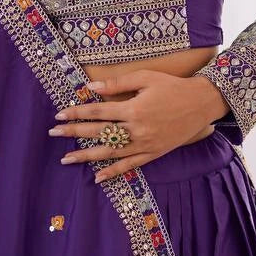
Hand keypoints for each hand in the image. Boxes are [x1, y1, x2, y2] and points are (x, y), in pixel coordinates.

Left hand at [48, 70, 229, 183]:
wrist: (202, 103)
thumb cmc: (173, 87)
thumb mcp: (146, 77)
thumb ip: (118, 83)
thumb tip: (91, 87)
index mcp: (133, 109)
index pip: (98, 111)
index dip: (77, 113)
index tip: (59, 115)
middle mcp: (136, 129)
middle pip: (99, 132)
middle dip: (74, 133)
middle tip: (53, 135)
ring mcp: (145, 144)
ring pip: (110, 153)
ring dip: (86, 156)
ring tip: (66, 159)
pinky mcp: (153, 153)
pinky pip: (130, 165)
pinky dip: (113, 172)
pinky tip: (98, 177)